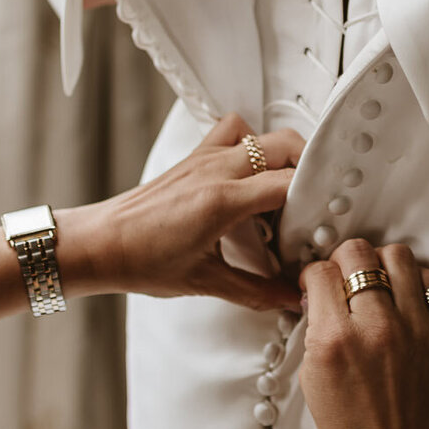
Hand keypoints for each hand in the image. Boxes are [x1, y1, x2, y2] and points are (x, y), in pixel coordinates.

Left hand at [58, 113, 303, 310]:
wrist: (99, 244)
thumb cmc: (140, 260)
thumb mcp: (205, 282)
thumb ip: (256, 292)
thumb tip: (291, 298)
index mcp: (222, 200)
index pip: (291, 183)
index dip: (318, 198)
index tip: (330, 215)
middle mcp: (216, 170)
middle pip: (286, 146)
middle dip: (311, 169)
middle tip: (315, 202)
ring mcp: (204, 158)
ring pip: (262, 134)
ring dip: (284, 155)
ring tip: (290, 190)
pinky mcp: (194, 157)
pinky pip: (232, 131)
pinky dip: (251, 142)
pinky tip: (252, 174)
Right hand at [299, 238, 428, 428]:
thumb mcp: (312, 377)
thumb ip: (316, 328)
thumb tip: (321, 292)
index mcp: (335, 340)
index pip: (322, 271)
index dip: (315, 275)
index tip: (318, 285)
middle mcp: (377, 328)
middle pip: (359, 253)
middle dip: (345, 260)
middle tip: (346, 279)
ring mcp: (416, 330)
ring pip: (400, 257)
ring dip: (383, 265)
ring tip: (379, 284)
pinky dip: (417, 285)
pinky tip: (407, 302)